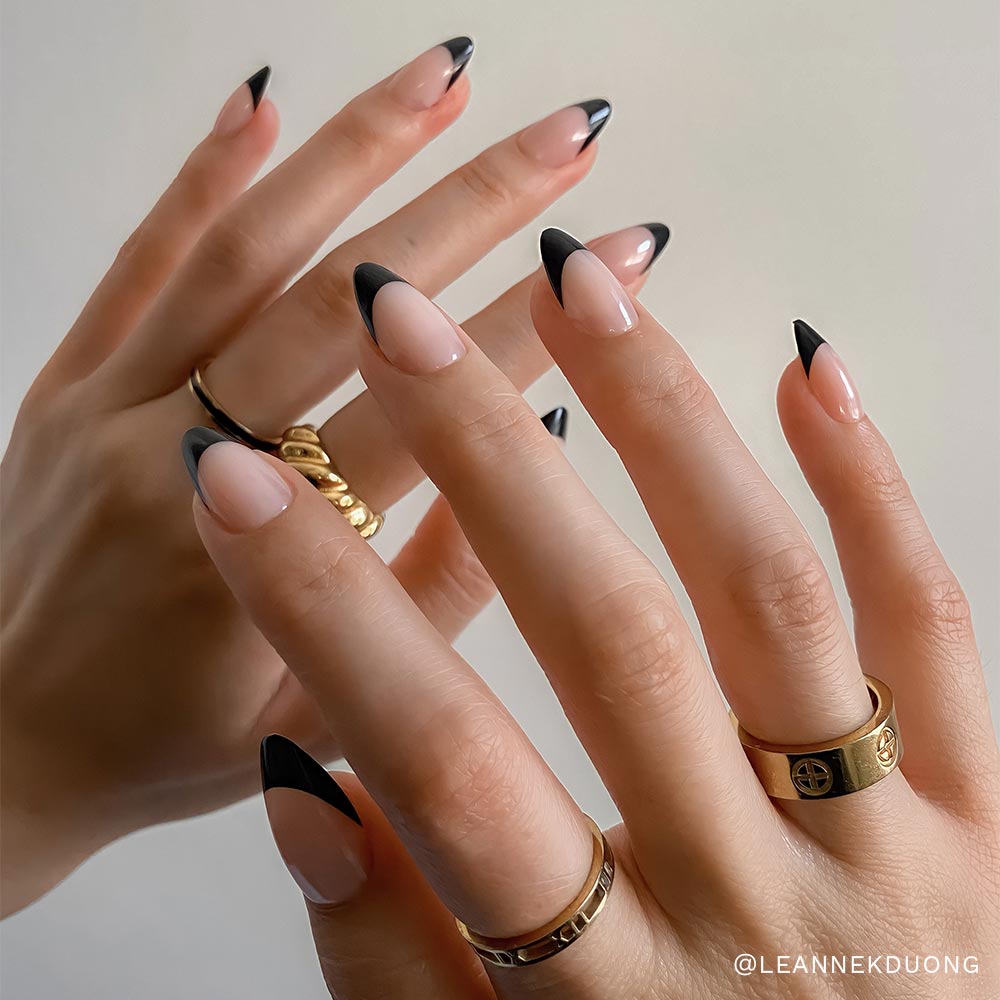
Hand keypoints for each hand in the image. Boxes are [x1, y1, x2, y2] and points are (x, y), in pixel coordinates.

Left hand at [0, 38, 672, 912]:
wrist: (1, 750)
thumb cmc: (169, 744)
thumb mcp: (330, 718)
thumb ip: (433, 593)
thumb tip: (526, 452)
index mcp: (255, 565)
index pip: (415, 414)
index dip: (525, 331)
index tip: (611, 267)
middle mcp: (173, 464)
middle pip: (335, 304)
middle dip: (468, 207)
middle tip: (563, 139)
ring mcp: (104, 408)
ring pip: (238, 251)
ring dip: (349, 151)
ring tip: (443, 79)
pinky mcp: (62, 382)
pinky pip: (135, 260)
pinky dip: (202, 173)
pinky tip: (263, 102)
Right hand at [187, 232, 997, 996]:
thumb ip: (396, 959)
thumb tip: (309, 789)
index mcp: (615, 997)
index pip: (446, 768)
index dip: (331, 616)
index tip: (242, 480)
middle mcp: (761, 901)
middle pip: (609, 636)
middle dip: (486, 460)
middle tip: (401, 322)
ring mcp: (893, 844)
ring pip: (771, 590)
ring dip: (663, 420)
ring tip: (580, 289)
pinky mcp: (983, 807)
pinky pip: (931, 621)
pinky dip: (869, 485)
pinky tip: (805, 371)